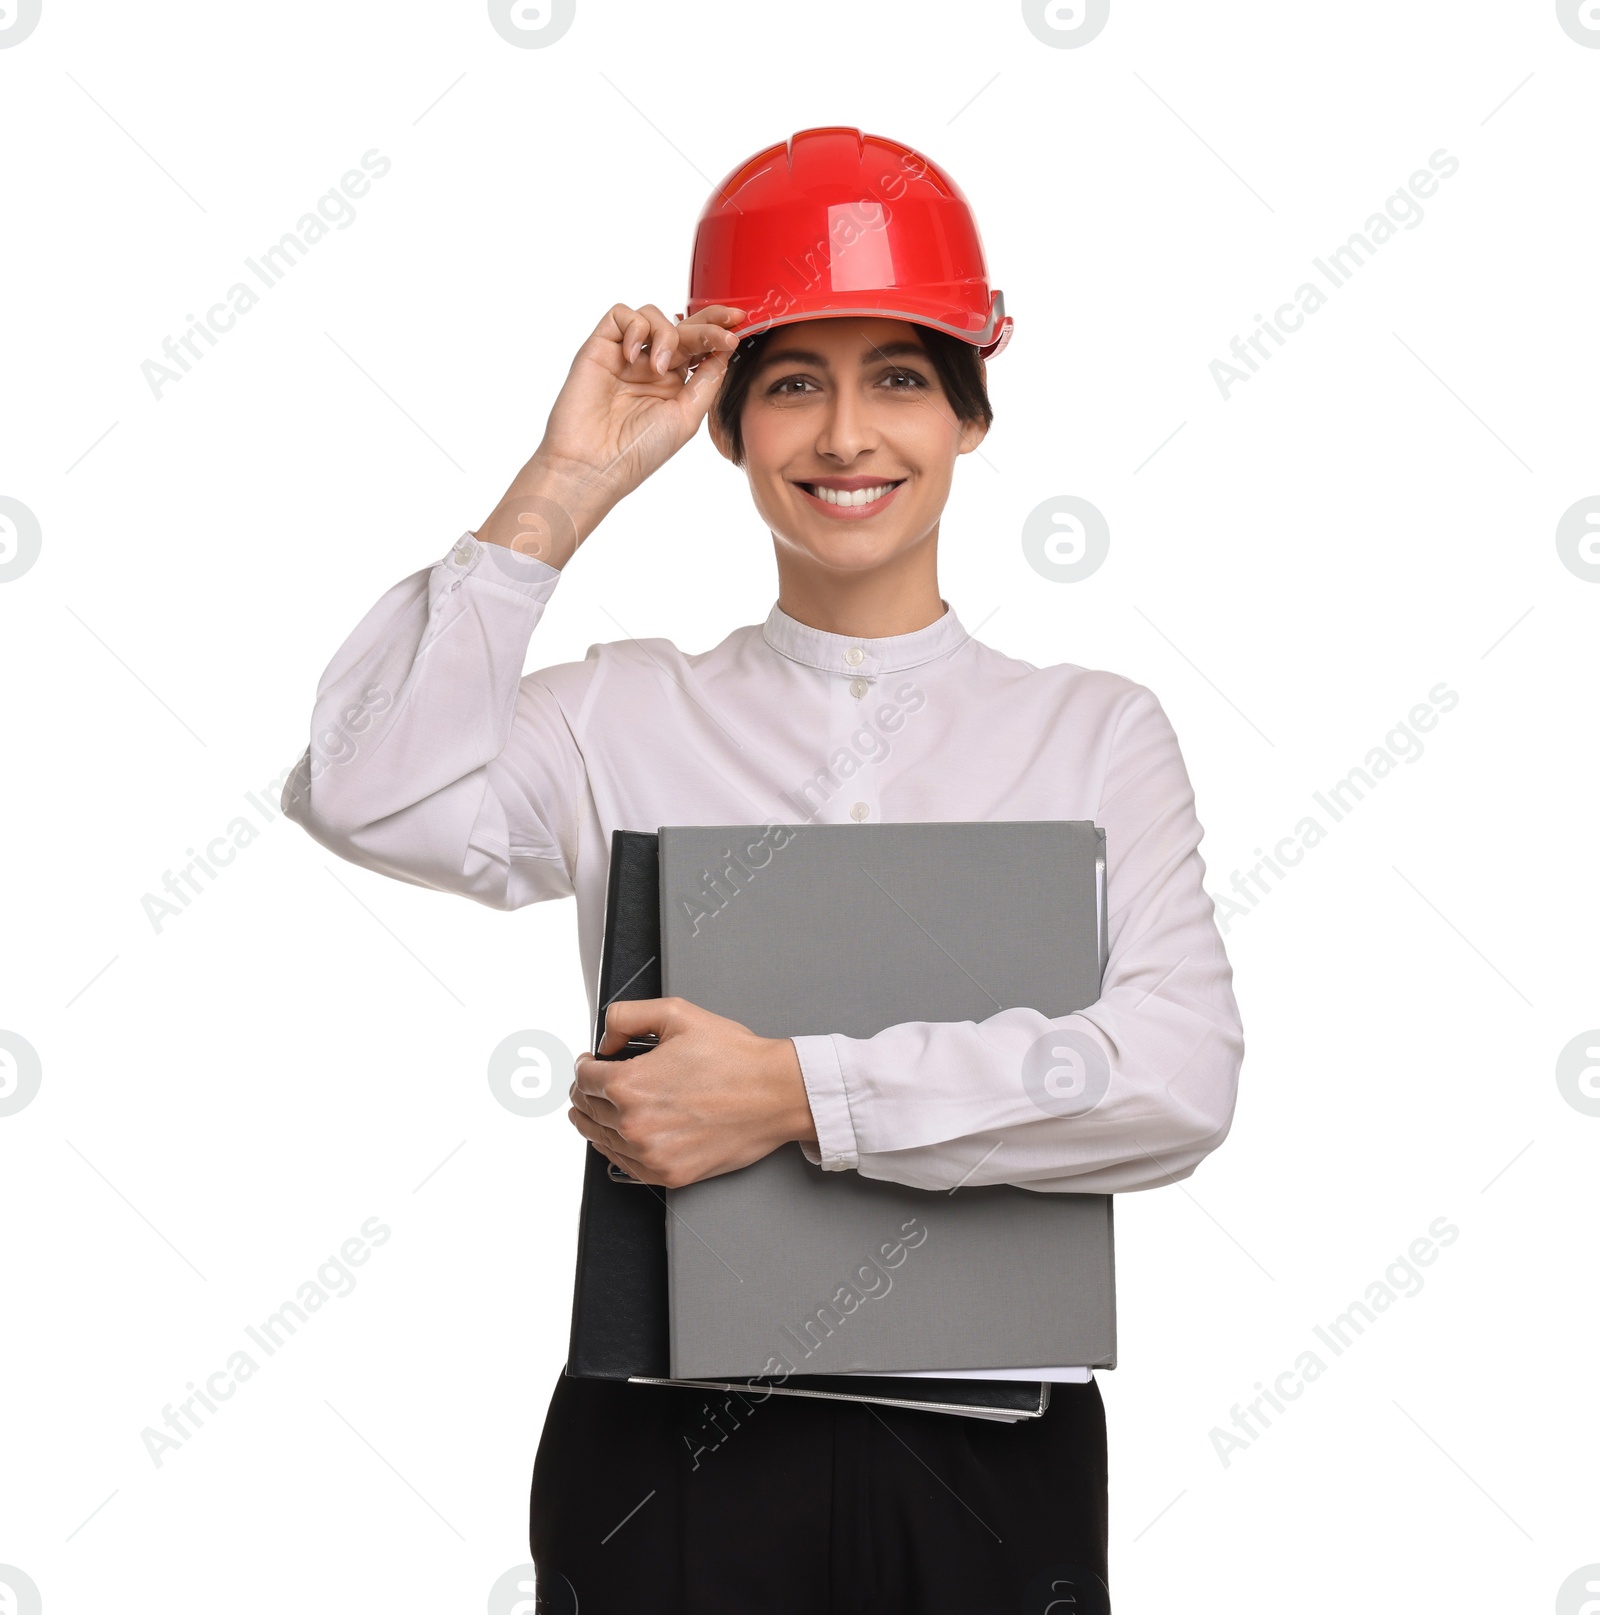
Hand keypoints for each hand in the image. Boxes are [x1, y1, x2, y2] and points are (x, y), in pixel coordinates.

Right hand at [476, 302, 745, 564]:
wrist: (594, 464)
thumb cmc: (638, 450)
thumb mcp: (687, 417)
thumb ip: (708, 380)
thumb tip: (726, 350)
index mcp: (674, 384)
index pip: (699, 347)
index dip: (718, 332)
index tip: (740, 324)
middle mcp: (650, 366)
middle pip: (682, 326)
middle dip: (707, 325)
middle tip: (725, 331)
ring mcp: (626, 355)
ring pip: (653, 315)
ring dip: (667, 334)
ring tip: (661, 368)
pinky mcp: (600, 347)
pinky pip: (621, 315)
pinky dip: (636, 328)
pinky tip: (635, 357)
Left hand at [567, 997, 817, 1187]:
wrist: (776, 1094)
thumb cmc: (736, 1059)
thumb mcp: (678, 1014)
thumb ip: (627, 1016)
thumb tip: (605, 1038)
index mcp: (630, 1085)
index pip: (583, 1079)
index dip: (584, 1065)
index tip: (591, 1062)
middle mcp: (634, 1124)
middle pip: (586, 1109)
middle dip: (586, 1091)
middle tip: (595, 1083)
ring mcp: (650, 1154)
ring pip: (599, 1139)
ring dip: (596, 1120)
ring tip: (605, 1107)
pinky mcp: (668, 1174)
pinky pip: (623, 1164)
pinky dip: (616, 1147)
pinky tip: (624, 1133)